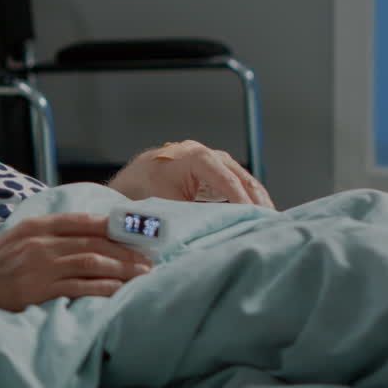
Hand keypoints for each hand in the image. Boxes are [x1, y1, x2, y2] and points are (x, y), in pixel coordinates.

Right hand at [0, 213, 152, 314]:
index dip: (115, 225)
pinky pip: (80, 288)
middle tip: (150, 258)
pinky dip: (104, 289)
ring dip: (122, 269)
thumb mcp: (16, 240)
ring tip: (143, 275)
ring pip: (92, 263)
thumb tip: (83, 235)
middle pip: (94, 242)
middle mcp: (40, 242)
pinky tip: (120, 292)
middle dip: (127, 250)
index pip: (84, 221)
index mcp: (36, 226)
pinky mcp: (39, 291)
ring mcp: (40, 267)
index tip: (139, 230)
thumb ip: (46, 235)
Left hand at [107, 140, 274, 208]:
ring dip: (253, 200)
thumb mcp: (166, 209)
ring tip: (267, 224)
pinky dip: (241, 200)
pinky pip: (229, 184)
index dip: (243, 201)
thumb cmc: (134, 198)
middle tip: (272, 224)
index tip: (255, 220)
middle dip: (256, 200)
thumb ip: (196, 217)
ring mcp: (202, 160)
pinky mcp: (202, 173)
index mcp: (191, 156)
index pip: (227, 179)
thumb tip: (222, 234)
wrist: (115, 193)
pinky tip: (252, 218)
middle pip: (239, 176)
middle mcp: (199, 153)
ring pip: (238, 179)